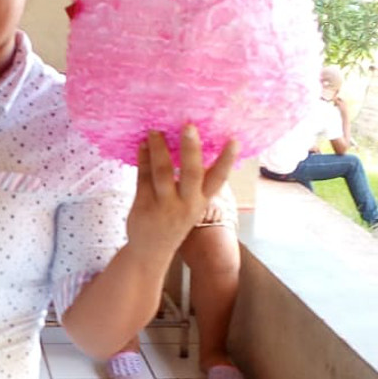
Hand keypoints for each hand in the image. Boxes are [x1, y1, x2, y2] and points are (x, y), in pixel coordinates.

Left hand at [126, 126, 237, 267]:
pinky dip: (143, 158)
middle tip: (189, 126)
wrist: (151, 253)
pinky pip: (143, 177)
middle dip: (190, 149)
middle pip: (191, 174)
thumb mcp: (190, 205)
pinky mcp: (144, 206)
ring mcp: (164, 206)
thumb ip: (193, 182)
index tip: (234, 140)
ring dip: (159, 149)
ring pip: (162, 173)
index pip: (218, 179)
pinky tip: (143, 145)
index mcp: (201, 202)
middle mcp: (186, 204)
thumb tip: (193, 145)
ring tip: (155, 130)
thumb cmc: (174, 221)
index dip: (227, 160)